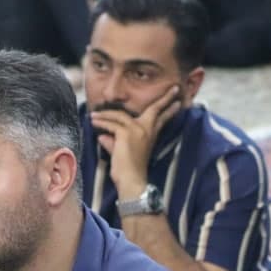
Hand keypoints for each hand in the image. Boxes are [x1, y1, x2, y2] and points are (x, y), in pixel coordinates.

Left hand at [89, 84, 181, 200]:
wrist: (131, 181)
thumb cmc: (127, 171)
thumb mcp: (122, 153)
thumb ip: (114, 143)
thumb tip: (102, 137)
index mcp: (150, 135)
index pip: (161, 119)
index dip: (169, 110)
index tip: (178, 102)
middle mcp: (147, 130)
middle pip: (155, 109)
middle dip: (165, 99)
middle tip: (174, 89)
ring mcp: (137, 130)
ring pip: (119, 116)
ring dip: (105, 115)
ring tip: (93, 116)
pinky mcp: (126, 133)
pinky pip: (111, 124)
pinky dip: (100, 123)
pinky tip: (93, 122)